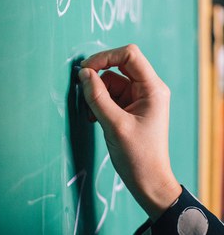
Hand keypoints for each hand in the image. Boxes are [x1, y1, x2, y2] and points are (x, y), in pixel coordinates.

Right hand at [78, 44, 181, 220]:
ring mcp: (137, 99)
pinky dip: (98, 104)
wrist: (147, 180)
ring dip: (96, 95)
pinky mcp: (128, 109)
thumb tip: (83, 73)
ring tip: (91, 115)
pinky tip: (94, 119)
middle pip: (118, 67)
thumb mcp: (114, 124)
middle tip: (83, 91)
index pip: (129, 55)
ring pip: (110, 83)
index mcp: (152, 88)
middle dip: (98, 78)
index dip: (105, 57)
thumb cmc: (138, 155)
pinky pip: (109, 96)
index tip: (85, 69)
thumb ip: (97, 97)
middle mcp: (147, 89)